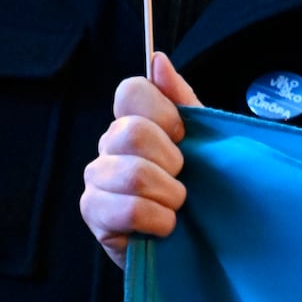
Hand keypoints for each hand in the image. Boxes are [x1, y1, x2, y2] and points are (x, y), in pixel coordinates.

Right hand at [80, 53, 199, 268]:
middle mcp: (110, 145)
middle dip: (171, 160)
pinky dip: (157, 220)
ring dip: (168, 194)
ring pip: (130, 173)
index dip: (164, 113)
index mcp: (138, 121)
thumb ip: (183, 100)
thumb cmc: (203, 186)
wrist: (202, 241)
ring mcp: (97, 178)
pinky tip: (166, 226)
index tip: (186, 137)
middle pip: (132, 132)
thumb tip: (158, 59)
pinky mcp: (95, 214)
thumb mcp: (206, 140)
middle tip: (184, 178)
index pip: (132, 91)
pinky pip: (124, 208)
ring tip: (179, 206)